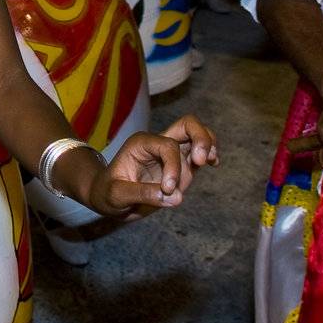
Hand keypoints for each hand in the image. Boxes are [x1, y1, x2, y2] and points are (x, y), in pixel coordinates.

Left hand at [91, 116, 218, 215]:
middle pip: (188, 124)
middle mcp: (158, 143)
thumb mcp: (116, 195)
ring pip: (197, 136)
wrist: (108, 199)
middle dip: (201, 138)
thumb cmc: (107, 193)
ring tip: (210, 161)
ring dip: (208, 147)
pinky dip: (210, 154)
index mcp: (142, 143)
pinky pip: (200, 153)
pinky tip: (214, 163)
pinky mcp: (180, 166)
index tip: (167, 190)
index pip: (168, 146)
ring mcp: (171, 154)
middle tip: (201, 160)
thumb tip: (175, 197)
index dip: (174, 167)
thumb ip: (142, 194)